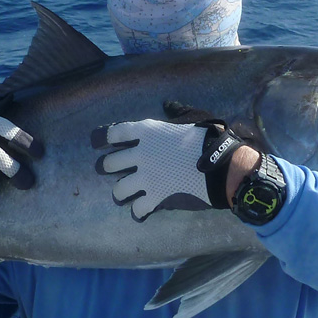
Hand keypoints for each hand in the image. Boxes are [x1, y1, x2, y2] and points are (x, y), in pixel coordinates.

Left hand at [92, 118, 243, 220]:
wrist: (220, 164)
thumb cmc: (208, 138)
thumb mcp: (191, 118)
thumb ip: (176, 111)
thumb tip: (169, 104)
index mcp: (147, 132)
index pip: (114, 133)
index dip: (103, 138)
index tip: (97, 143)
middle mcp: (141, 154)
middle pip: (109, 164)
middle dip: (107, 168)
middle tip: (112, 171)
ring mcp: (146, 177)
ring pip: (118, 190)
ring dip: (120, 193)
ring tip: (123, 195)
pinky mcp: (156, 196)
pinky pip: (137, 209)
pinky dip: (138, 212)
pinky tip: (141, 212)